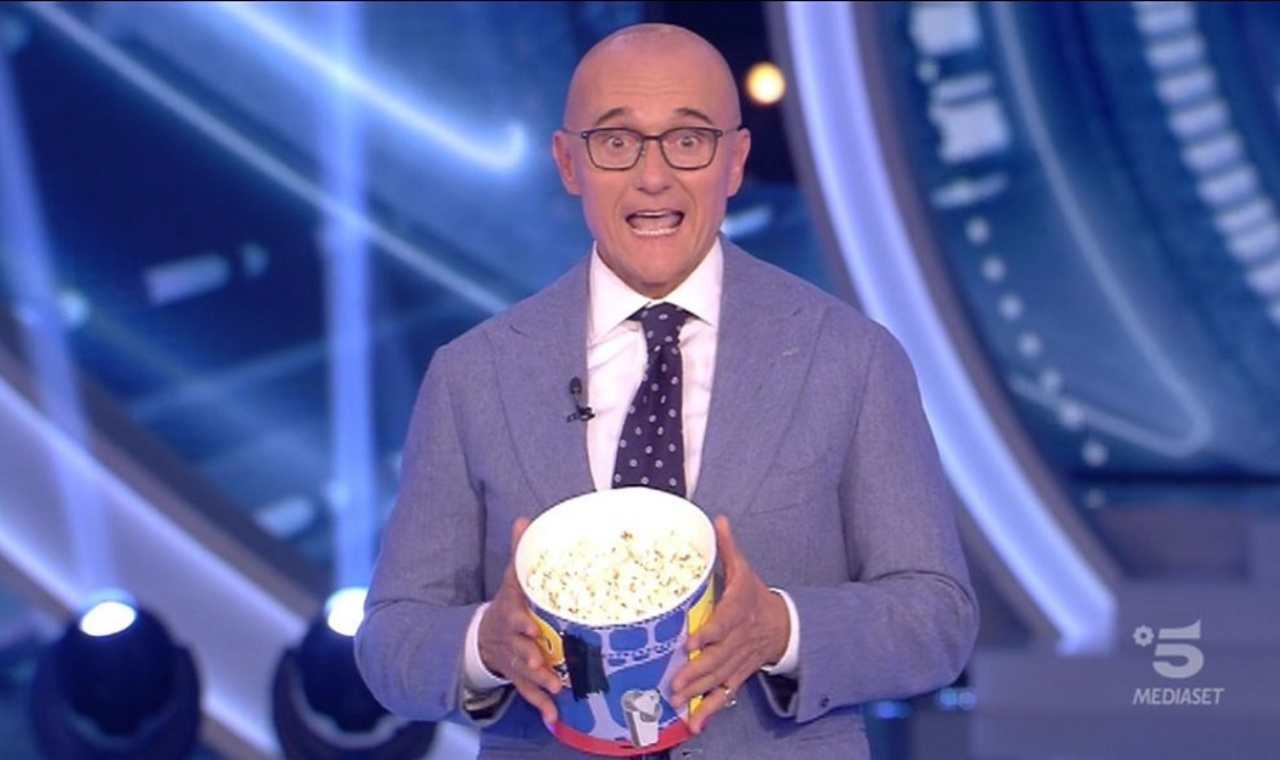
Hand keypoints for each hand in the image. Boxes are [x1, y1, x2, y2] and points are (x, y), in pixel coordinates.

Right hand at [477, 518, 561, 723]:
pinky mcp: (518, 677)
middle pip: (519, 649)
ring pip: (524, 673)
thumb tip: (525, 519)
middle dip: (530, 657)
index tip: (532, 627)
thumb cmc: (507, 604)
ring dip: (538, 682)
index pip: (513, 617)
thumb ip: (520, 553)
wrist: (483, 636)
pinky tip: (554, 717)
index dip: (521, 623)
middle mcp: (510, 639)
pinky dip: (540, 705)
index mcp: (509, 613)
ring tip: (555, 689)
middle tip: (544, 665)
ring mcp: (513, 660)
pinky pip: (528, 693)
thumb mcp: (509, 579)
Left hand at [671, 516, 789, 733]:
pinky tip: (694, 723)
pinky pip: (724, 694)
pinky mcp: (738, 675)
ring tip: (676, 701)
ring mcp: (738, 660)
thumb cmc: (754, 595)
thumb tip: (717, 518)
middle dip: (696, 672)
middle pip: (718, 657)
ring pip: (718, 678)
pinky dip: (710, 710)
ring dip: (697, 692)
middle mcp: (739, 639)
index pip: (724, 623)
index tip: (691, 643)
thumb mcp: (744, 570)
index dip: (709, 634)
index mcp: (739, 610)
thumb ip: (728, 548)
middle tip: (673, 683)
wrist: (783, 625)